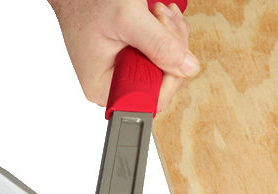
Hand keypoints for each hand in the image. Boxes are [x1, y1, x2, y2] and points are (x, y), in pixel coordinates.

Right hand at [49, 0, 198, 111]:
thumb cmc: (89, 2)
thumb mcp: (128, 18)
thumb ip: (159, 44)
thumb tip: (188, 68)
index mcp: (105, 87)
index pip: (153, 100)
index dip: (171, 74)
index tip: (169, 44)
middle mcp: (114, 86)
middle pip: (165, 83)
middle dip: (173, 48)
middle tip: (162, 19)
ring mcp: (124, 75)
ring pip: (167, 69)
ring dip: (171, 37)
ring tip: (158, 14)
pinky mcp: (132, 63)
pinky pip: (161, 58)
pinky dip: (167, 36)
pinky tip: (159, 19)